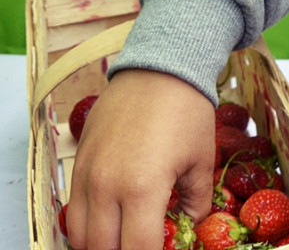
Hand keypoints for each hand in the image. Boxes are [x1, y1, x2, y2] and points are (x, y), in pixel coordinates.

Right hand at [66, 69, 215, 249]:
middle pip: (104, 249)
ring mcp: (88, 175)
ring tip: (128, 235)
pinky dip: (90, 223)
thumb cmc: (187, 112)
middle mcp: (107, 186)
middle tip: (147, 242)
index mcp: (143, 188)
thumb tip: (189, 226)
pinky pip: (75, 209)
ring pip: (81, 235)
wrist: (160, 69)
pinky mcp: (79, 162)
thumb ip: (196, 202)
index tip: (167, 249)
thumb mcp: (201, 160)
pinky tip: (113, 218)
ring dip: (103, 243)